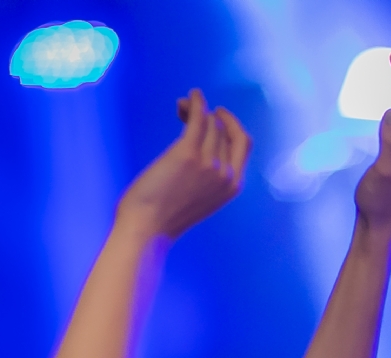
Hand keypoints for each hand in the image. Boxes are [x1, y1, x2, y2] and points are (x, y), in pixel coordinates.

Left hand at [115, 90, 249, 244]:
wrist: (148, 227)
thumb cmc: (168, 217)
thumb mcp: (203, 198)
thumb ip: (210, 178)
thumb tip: (205, 149)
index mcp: (233, 186)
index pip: (242, 144)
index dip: (231, 126)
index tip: (217, 117)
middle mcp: (226, 172)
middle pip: (225, 130)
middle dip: (212, 115)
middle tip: (193, 111)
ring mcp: (209, 162)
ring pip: (210, 123)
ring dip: (197, 109)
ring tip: (181, 107)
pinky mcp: (187, 153)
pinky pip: (198, 119)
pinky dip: (195, 102)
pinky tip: (190, 97)